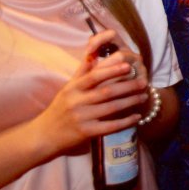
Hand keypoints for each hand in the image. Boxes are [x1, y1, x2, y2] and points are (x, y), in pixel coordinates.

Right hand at [33, 30, 148, 152]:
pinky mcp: (86, 133)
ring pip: (111, 108)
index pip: (94, 76)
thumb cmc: (59, 109)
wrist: (44, 135)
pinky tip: (137, 117)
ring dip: (130, 102)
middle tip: (144, 82)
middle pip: (107, 92)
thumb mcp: (68, 89)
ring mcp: (82, 118)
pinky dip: (125, 122)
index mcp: (73, 88)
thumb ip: (82, 72)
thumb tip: (94, 53)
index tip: (128, 65)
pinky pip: (110, 126)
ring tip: (143, 96)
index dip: (112, 70)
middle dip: (128, 86)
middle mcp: (77, 102)